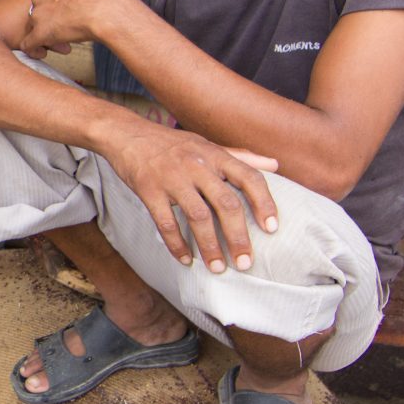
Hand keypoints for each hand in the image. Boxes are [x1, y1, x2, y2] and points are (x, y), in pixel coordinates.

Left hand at [17, 0, 117, 58]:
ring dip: (46, 37)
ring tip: (62, 45)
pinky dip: (34, 51)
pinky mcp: (40, 32)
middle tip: (66, 34)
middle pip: (38, 14)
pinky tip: (42, 54)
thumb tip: (78, 10)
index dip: (53, 12)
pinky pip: (27, 45)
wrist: (104, 11)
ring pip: (34, 29)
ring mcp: (38, 14)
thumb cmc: (103, 2)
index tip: (65, 19)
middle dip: (49, 25)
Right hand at [102, 122, 278, 273]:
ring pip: (198, 217)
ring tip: (218, 268)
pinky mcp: (149, 190)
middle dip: (238, 237)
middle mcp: (198, 165)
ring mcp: (172, 178)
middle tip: (245, 262)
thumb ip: (241, 156)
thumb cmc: (172, 144)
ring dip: (210, 246)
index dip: (264, 203)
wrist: (128, 135)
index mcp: (216, 155)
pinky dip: (177, 244)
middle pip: (226, 203)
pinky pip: (166, 223)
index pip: (249, 177)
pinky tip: (185, 260)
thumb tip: (275, 165)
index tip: (272, 228)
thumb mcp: (207, 144)